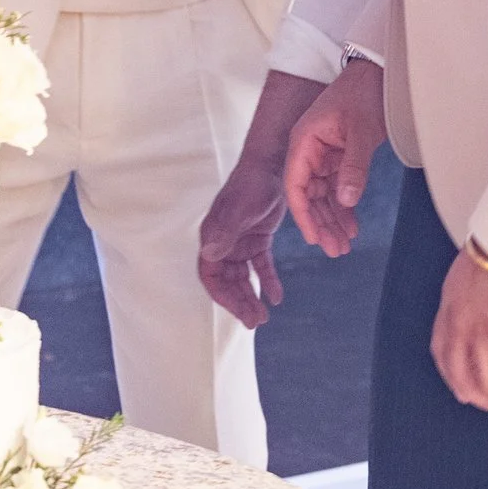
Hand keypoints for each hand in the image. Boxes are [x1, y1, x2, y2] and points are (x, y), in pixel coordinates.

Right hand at [197, 154, 289, 328]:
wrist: (271, 166)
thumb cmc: (250, 185)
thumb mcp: (238, 210)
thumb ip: (225, 232)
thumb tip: (209, 255)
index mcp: (212, 237)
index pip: (211, 274)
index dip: (223, 296)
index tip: (240, 313)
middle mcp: (222, 242)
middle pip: (226, 280)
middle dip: (239, 302)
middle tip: (256, 322)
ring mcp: (238, 241)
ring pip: (242, 276)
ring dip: (251, 296)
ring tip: (264, 316)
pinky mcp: (256, 238)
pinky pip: (260, 265)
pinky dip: (267, 280)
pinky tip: (277, 296)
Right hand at [285, 60, 385, 257]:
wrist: (376, 74)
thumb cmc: (363, 94)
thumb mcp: (361, 131)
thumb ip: (354, 167)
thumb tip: (346, 201)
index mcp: (303, 141)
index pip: (295, 184)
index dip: (302, 213)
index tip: (313, 237)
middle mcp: (308, 150)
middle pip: (309, 194)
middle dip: (320, 223)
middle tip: (335, 250)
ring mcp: (322, 154)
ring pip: (324, 194)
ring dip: (333, 219)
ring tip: (344, 245)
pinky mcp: (338, 156)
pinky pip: (338, 187)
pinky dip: (344, 206)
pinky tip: (352, 225)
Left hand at [433, 248, 487, 415]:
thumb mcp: (469, 276)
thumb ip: (468, 300)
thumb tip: (482, 316)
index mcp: (449, 308)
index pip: (443, 354)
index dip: (454, 380)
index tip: (466, 394)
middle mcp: (460, 324)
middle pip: (466, 376)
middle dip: (485, 398)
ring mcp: (484, 330)